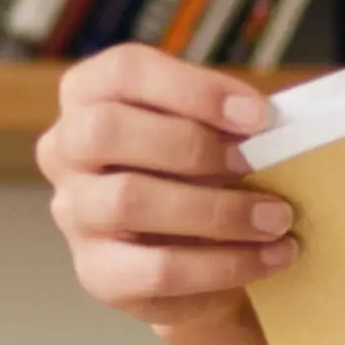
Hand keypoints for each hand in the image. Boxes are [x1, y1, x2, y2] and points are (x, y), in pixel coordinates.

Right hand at [35, 44, 298, 341]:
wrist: (206, 259)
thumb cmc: (207, 175)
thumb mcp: (216, 133)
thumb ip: (231, 122)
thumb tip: (278, 125)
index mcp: (90, 95)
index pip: (124, 71)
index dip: (193, 88)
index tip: (258, 115)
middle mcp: (65, 150)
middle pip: (106, 130)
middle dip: (192, 145)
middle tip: (256, 163)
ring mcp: (74, 213)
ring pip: (129, 200)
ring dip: (217, 210)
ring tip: (277, 218)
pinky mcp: (97, 273)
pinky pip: (157, 269)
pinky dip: (225, 263)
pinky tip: (270, 257)